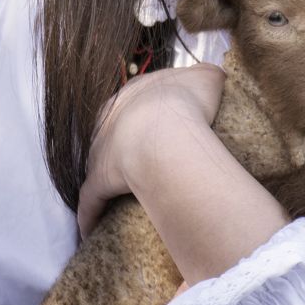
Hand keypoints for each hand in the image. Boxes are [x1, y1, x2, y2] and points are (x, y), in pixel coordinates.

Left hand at [77, 64, 224, 238]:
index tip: (167, 124)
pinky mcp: (97, 181)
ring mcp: (99, 150)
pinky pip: (90, 201)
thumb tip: (213, 77)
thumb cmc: (187, 102)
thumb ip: (207, 75)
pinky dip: (91, 215)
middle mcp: (109, 119)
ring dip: (110, 174)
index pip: (136, 99)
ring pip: (100, 162)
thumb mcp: (207, 77)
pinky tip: (94, 229)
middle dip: (127, 142)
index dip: (151, 112)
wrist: (166, 132)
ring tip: (129, 188)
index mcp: (132, 92)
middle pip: (115, 130)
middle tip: (151, 156)